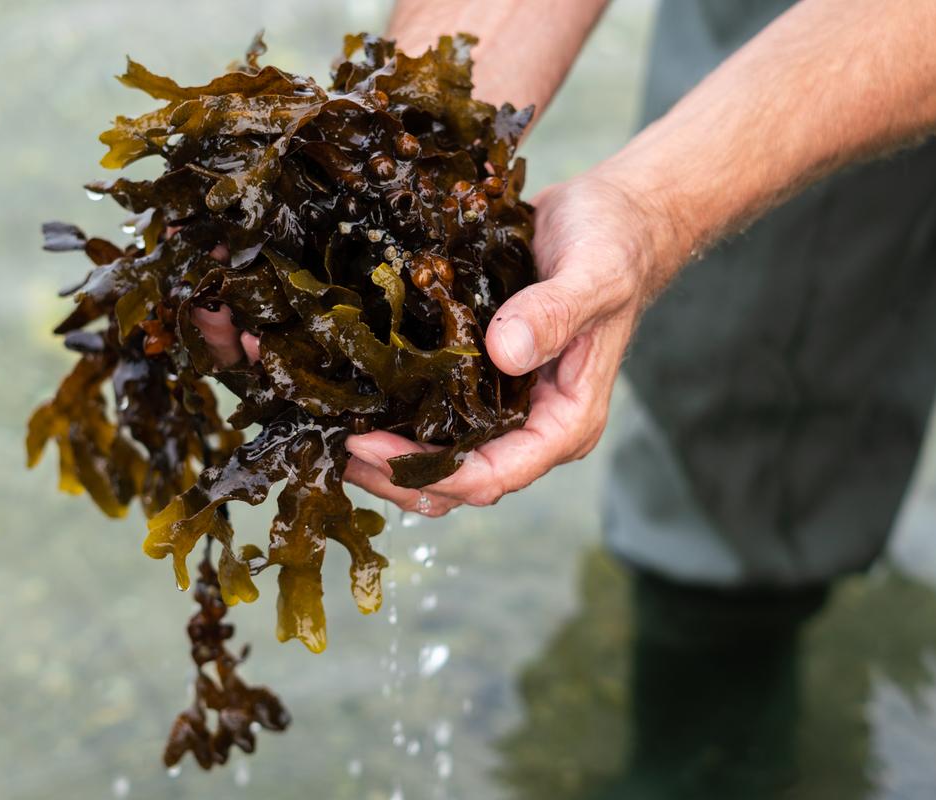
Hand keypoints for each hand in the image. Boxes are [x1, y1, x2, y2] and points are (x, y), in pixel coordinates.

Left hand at [193, 174, 661, 515]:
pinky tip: (342, 386)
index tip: (367, 445)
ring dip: (380, 448)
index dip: (428, 472)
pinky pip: (428, 409)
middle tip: (329, 439)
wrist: (613, 217)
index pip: (494, 476)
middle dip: (390, 471)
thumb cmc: (615, 247)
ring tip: (321, 419)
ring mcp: (500, 404)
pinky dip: (386, 406)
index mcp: (564, 422)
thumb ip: (553, 315)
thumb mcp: (594, 275)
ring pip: (433, 452)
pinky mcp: (475, 376)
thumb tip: (502, 356)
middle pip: (453, 480)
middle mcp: (528, 426)